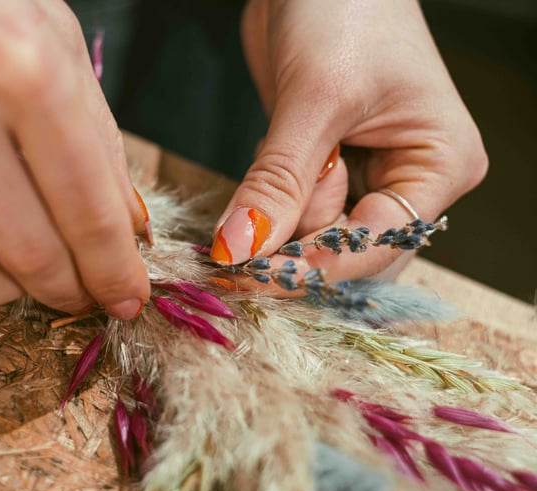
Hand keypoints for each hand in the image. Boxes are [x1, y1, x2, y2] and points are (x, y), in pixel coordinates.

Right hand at [0, 0, 149, 317]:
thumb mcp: (56, 44)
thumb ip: (98, 142)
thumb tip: (126, 229)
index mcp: (25, 72)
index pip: (87, 210)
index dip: (113, 270)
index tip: (127, 297)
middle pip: (29, 253)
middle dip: (68, 288)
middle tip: (81, 291)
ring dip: (4, 289)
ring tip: (20, 270)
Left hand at [212, 0, 486, 289]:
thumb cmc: (344, 11)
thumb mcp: (313, 99)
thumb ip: (279, 181)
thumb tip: (240, 248)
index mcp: (439, 164)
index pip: (380, 241)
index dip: (320, 266)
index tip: (259, 278)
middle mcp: (408, 179)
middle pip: (349, 249)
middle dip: (294, 250)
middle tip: (237, 255)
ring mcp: (364, 175)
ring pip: (314, 234)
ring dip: (275, 227)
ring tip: (256, 192)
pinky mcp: (323, 167)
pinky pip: (292, 210)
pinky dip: (266, 209)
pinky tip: (256, 187)